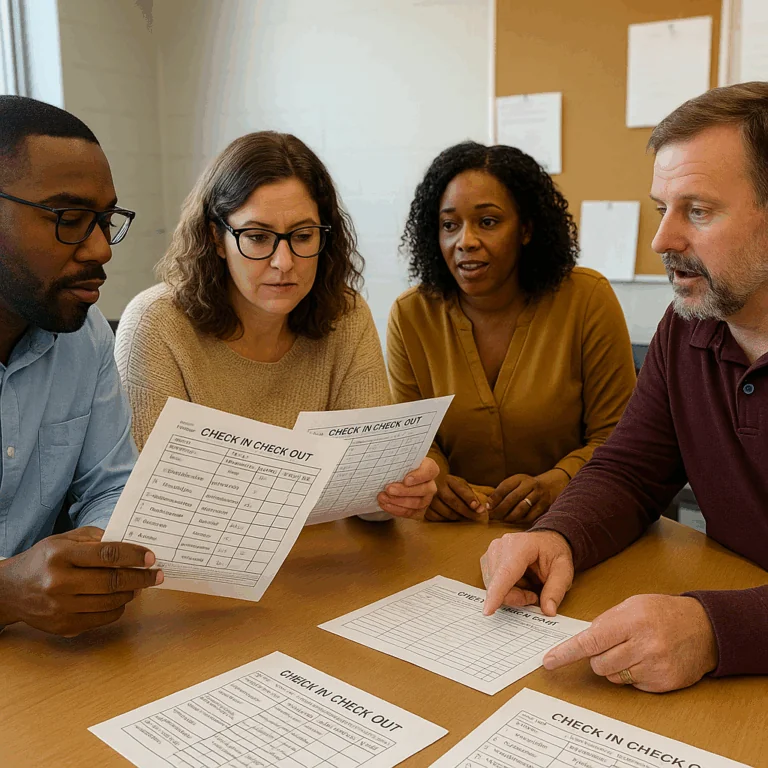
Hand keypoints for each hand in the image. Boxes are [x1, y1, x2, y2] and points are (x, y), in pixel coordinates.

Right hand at [0, 527, 162, 636]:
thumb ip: (96, 538)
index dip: (134, 556)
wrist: (10, 591)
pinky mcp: (64, 626)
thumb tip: (131, 543)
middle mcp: (59, 582)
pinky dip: (118, 607)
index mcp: (60, 555)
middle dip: (141, 577)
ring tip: (139, 584)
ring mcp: (61, 608)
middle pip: (112, 581)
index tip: (151, 557)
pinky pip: (103, 618)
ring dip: (132, 593)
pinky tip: (121, 598)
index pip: (107, 554)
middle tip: (156, 574)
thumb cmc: (43, 560)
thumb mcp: (64, 540)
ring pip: (111, 602)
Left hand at [376, 458, 438, 518]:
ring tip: (383, 497)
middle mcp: (430, 484)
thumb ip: (396, 457)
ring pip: (417, 503)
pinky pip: (410, 513)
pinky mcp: (419, 510)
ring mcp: (426, 499)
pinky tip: (385, 504)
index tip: (406, 479)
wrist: (393, 478)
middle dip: (404, 491)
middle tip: (388, 489)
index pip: (430, 470)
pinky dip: (396, 510)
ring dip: (398, 501)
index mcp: (428, 468)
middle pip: (424, 489)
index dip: (419, 476)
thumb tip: (384, 453)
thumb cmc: (398, 465)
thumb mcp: (398, 458)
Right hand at [424, 474, 484, 521]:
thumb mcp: (460, 485)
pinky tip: (452, 520)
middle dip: (467, 512)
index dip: (470, 499)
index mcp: (448, 479)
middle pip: (453, 501)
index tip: (480, 508)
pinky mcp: (424, 507)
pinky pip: (437, 518)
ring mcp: (429, 497)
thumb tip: (482, 508)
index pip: (461, 489)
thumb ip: (470, 494)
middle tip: (477, 518)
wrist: (429, 486)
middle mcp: (437, 487)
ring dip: (458, 517)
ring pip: (446, 512)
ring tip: (466, 519)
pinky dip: (446, 520)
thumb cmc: (449, 487)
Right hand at [481, 530, 573, 614]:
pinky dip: (505, 589)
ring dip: (510, 594)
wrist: (546, 541)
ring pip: (493, 587)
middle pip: (498, 584)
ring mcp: (491, 552)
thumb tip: (549, 611)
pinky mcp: (487, 560)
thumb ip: (556, 591)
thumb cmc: (554, 552)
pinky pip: (491, 584)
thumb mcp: (564, 571)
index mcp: (520, 545)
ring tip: (528, 586)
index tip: (488, 610)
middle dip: (516, 597)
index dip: (497, 592)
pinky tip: (518, 582)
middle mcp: (500, 546)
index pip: (506, 572)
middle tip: (534, 596)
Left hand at [484, 468, 569, 522]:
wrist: (552, 485)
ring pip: (521, 508)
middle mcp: (530, 485)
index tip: (488, 507)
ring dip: (510, 516)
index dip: (495, 498)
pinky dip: (521, 521)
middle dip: (500, 509)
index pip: (504, 487)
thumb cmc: (528, 486)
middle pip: (512, 498)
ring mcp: (539, 495)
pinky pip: (530, 516)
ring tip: (503, 520)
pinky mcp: (545, 506)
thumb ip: (504, 491)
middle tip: (492, 517)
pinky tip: (515, 522)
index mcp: (520, 478)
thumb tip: (488, 504)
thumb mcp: (517, 483)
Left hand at [543, 595, 717, 691]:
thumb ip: (606, 621)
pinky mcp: (663, 684)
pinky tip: (647, 660)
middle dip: (598, 656)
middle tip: (614, 644)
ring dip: (615, 666)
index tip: (549, 662)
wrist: (704, 628)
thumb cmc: (664, 612)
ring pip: (613, 676)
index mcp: (632, 621)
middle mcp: (644, 645)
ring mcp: (655, 667)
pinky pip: (632, 685)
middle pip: (598, 664)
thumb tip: (583, 639)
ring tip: (634, 650)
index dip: (567, 652)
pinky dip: (633, 675)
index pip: (591, 641)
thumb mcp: (632, 605)